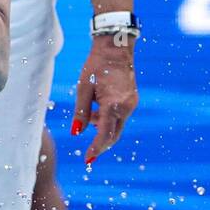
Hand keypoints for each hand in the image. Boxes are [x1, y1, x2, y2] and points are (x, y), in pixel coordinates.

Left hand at [70, 35, 138, 164]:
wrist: (115, 49)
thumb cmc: (96, 66)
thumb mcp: (83, 89)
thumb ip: (81, 112)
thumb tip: (77, 133)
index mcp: (113, 104)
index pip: (105, 134)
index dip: (96, 148)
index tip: (87, 159)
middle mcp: (126, 107)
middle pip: (114, 134)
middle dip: (101, 144)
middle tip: (88, 154)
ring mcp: (132, 104)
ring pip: (117, 126)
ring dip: (103, 129)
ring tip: (89, 114)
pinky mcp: (132, 100)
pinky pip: (120, 116)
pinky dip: (108, 119)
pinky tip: (97, 110)